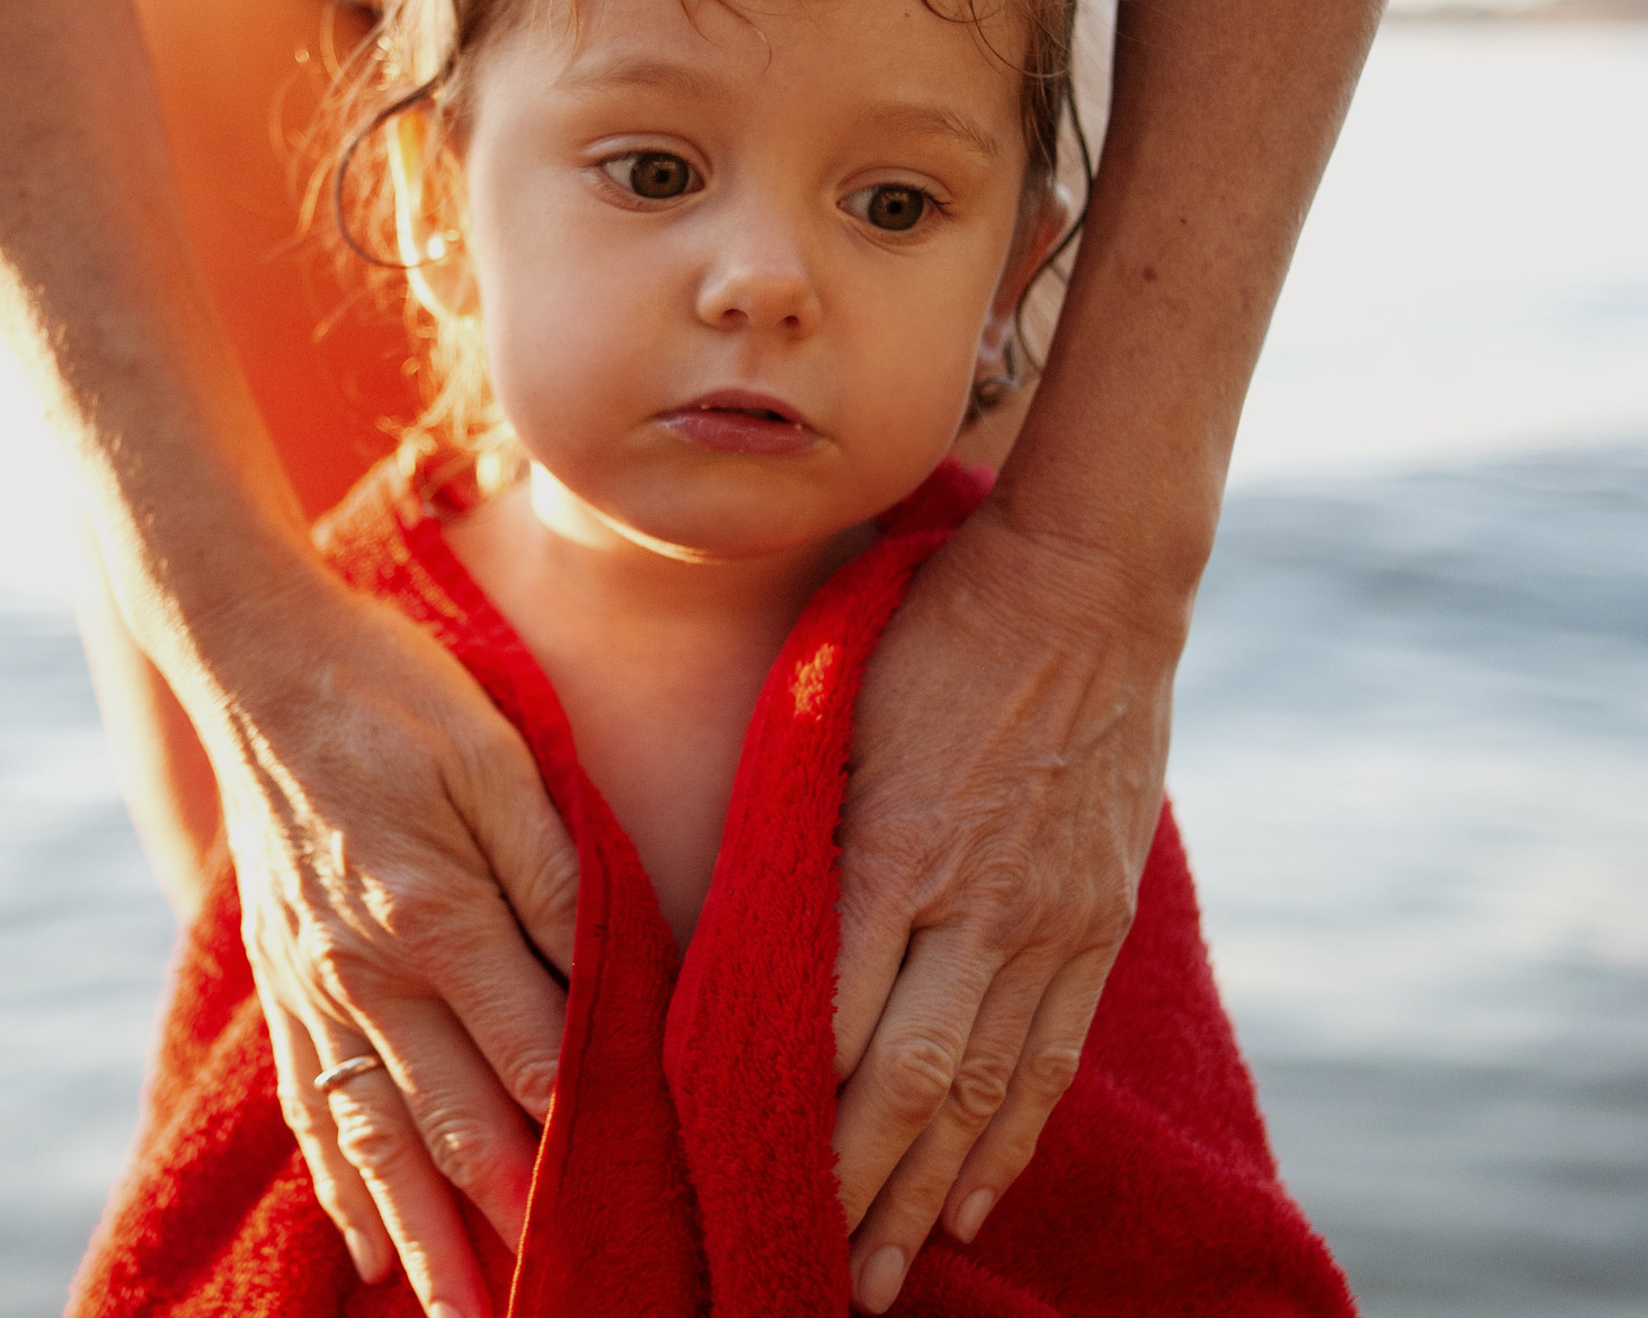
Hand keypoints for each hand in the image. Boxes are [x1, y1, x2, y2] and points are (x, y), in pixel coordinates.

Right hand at [184, 561, 579, 1317]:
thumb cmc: (398, 692)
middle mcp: (370, 973)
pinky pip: (310, 1103)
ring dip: (424, 1239)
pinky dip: (340, 1181)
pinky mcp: (283, 975)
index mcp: (439, 916)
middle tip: (565, 1300)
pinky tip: (364, 1240)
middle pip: (454, 1126)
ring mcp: (316, 984)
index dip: (587, 1135)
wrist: (260, 659)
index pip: (535, 1057)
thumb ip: (552, 870)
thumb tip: (608, 970)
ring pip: (374, 1141)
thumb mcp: (498, 757)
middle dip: (514, 1223)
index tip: (640, 1203)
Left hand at [830, 503, 1186, 1312]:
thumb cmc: (936, 634)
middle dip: (852, 1193)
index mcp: (895, 850)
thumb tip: (762, 940)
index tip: (737, 1182)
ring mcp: (1051, 922)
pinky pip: (1054, 1054)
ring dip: (930, 1194)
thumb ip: (810, 832)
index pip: (826, 1021)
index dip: (784, 1117)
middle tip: (805, 1278)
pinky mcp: (1099, 918)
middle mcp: (978, 907)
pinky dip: (1012, 1136)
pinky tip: (979, 1193)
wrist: (1087, 588)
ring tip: (884, 1270)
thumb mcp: (843, 711)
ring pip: (985, 1093)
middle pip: (906, 1086)